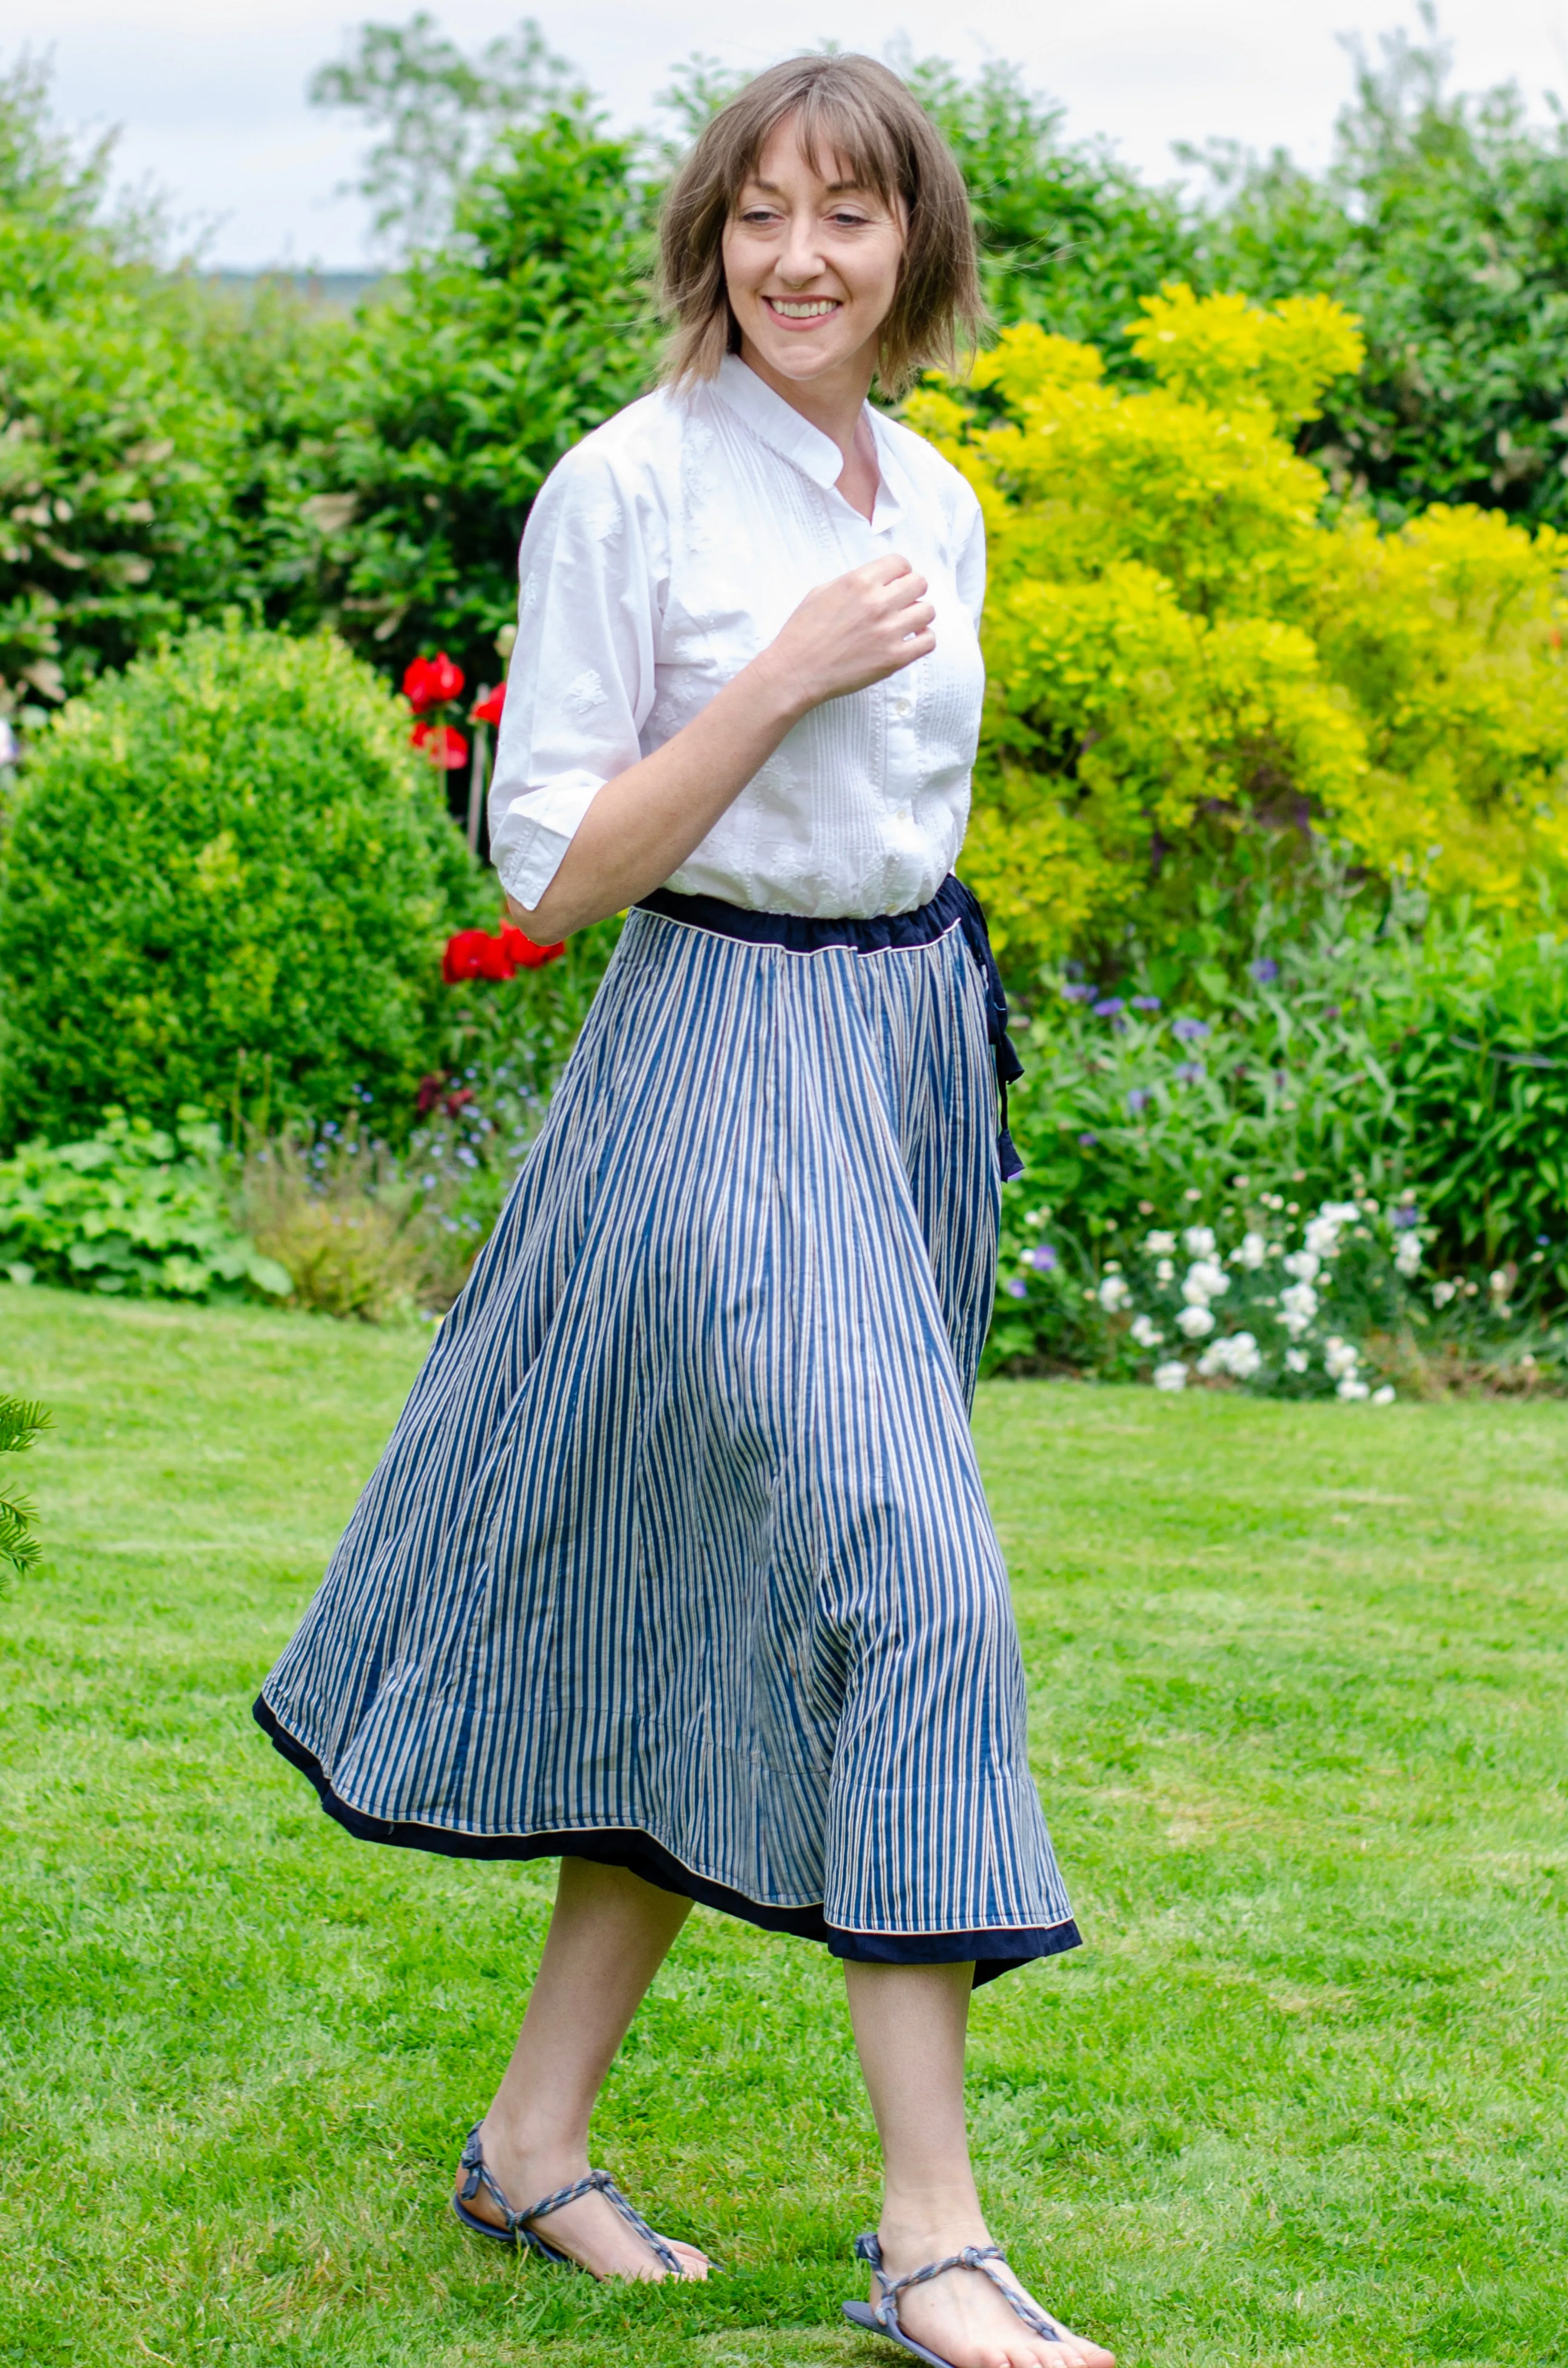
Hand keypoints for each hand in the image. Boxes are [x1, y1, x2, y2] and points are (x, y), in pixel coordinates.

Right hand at [757, 555, 935, 716]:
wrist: (795, 672)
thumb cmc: (803, 633)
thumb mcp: (821, 592)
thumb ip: (853, 582)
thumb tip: (877, 580)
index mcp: (859, 581)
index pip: (900, 562)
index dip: (899, 572)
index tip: (894, 583)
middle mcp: (877, 603)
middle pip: (919, 583)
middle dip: (912, 591)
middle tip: (901, 603)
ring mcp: (888, 631)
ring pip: (928, 611)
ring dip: (918, 615)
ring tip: (905, 624)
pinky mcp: (893, 658)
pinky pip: (928, 641)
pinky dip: (923, 639)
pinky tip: (910, 641)